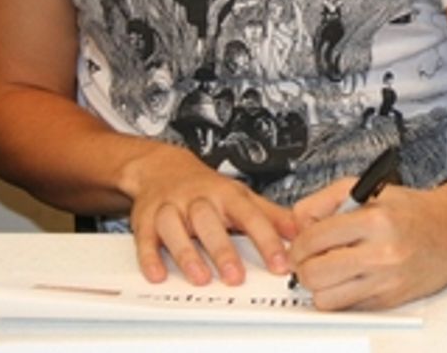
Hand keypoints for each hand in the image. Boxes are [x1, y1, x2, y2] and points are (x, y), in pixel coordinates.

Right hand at [123, 144, 296, 285]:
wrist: (163, 168)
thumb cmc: (208, 188)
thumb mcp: (242, 196)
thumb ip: (271, 215)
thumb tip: (301, 231)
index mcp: (227, 194)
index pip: (250, 216)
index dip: (266, 240)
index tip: (279, 264)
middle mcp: (199, 199)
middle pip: (210, 222)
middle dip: (223, 250)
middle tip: (236, 278)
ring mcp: (171, 207)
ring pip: (175, 228)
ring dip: (187, 254)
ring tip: (200, 278)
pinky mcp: (146, 219)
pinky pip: (146, 238)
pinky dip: (149, 257)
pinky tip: (158, 274)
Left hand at [287, 177, 446, 309]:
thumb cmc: (413, 210)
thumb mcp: (369, 188)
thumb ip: (326, 200)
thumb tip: (297, 225)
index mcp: (375, 220)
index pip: (314, 239)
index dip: (299, 244)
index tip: (300, 245)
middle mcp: (382, 253)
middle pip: (314, 274)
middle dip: (304, 267)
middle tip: (309, 260)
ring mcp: (386, 280)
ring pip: (326, 298)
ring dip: (320, 285)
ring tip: (328, 270)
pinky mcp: (390, 301)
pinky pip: (347, 307)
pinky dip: (341, 295)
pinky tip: (349, 277)